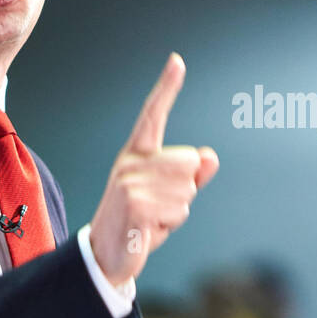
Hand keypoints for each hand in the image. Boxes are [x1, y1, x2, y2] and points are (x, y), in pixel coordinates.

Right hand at [89, 53, 218, 285]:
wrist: (106, 256)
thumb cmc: (139, 224)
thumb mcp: (167, 198)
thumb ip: (190, 177)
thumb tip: (209, 157)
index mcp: (136, 156)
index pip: (152, 116)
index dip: (166, 88)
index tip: (177, 61)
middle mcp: (131, 164)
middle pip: (189, 164)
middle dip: (184, 192)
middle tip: (156, 210)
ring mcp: (131, 184)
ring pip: (187, 190)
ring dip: (177, 212)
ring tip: (150, 220)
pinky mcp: (136, 206)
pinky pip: (179, 210)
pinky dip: (170, 225)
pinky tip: (148, 231)